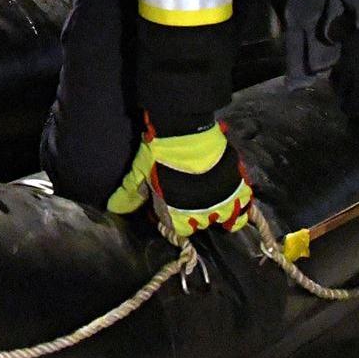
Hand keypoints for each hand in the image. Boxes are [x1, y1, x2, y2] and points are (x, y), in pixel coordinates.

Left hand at [106, 121, 254, 239]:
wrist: (185, 128)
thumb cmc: (159, 151)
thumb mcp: (141, 172)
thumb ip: (130, 193)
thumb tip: (113, 209)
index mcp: (176, 215)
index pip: (178, 229)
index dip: (175, 217)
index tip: (171, 204)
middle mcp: (201, 215)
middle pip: (201, 224)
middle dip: (196, 213)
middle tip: (190, 194)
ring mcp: (221, 202)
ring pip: (227, 219)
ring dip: (221, 212)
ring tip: (215, 200)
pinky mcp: (237, 185)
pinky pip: (245, 205)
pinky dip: (241, 204)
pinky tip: (234, 196)